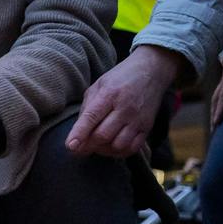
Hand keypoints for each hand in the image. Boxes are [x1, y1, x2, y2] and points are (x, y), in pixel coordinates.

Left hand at [68, 46, 183, 157]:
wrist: (152, 71)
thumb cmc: (120, 79)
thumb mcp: (99, 86)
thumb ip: (87, 108)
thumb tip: (77, 134)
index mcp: (109, 94)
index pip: (92, 117)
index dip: (80, 133)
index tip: (71, 146)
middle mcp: (125, 108)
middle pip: (103, 135)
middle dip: (88, 145)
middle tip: (80, 147)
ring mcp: (138, 119)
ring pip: (118, 145)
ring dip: (103, 150)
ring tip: (97, 145)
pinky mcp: (148, 126)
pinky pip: (132, 148)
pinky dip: (119, 152)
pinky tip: (112, 146)